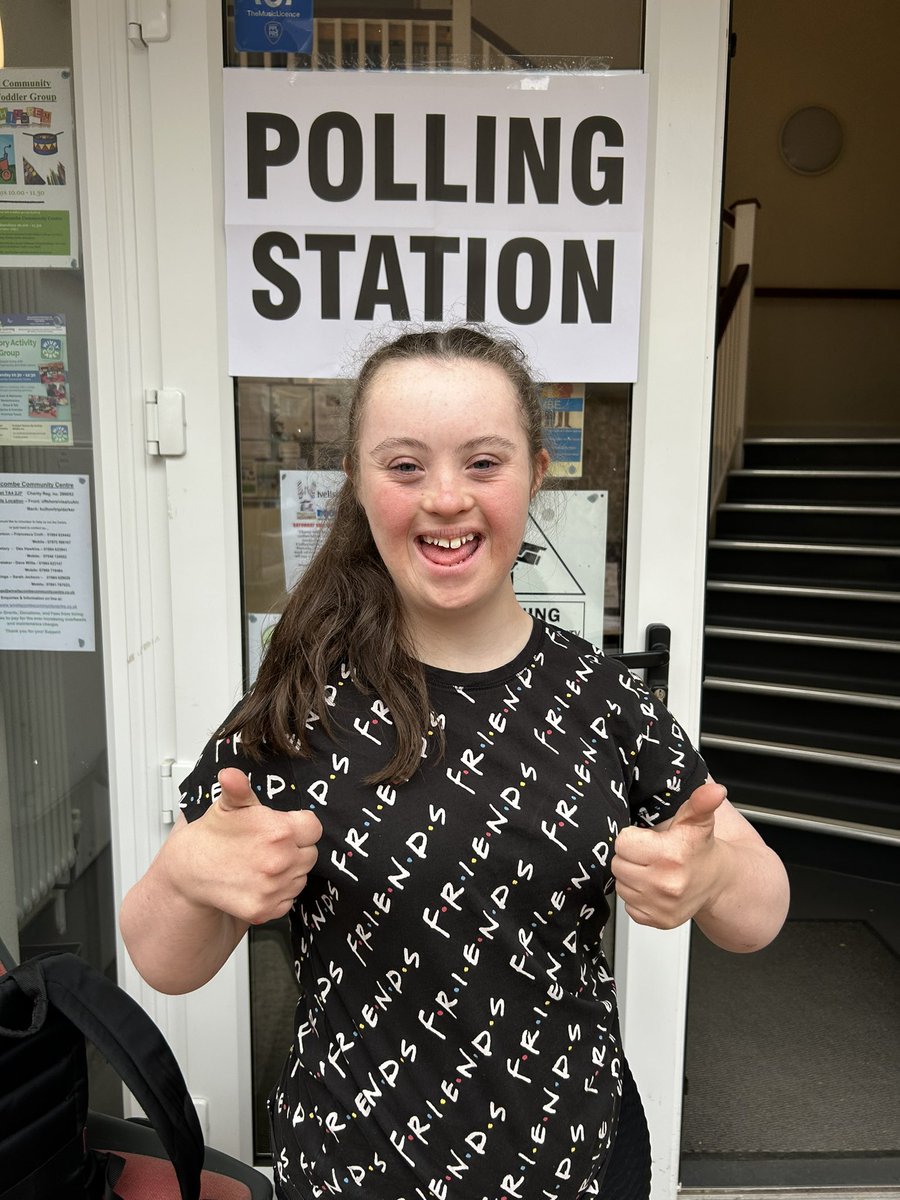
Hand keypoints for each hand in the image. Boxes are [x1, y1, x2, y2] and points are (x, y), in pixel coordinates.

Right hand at [165, 767, 321, 925]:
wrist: (189, 873)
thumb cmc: (212, 836)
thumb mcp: (227, 805)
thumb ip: (239, 788)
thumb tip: (231, 775)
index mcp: (278, 832)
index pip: (314, 828)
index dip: (300, 826)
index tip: (285, 827)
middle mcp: (280, 862)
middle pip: (311, 853)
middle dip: (296, 848)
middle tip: (269, 845)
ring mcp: (273, 889)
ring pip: (301, 877)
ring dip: (289, 871)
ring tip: (262, 863)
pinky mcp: (265, 910)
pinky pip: (288, 899)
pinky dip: (278, 893)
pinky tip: (259, 881)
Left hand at [611, 781, 728, 929]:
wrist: (717, 880)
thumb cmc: (700, 849)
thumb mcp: (698, 820)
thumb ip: (700, 801)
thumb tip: (714, 791)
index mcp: (672, 856)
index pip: (622, 843)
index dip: (632, 838)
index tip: (647, 839)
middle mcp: (667, 884)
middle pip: (618, 864)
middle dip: (630, 857)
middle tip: (650, 854)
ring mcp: (662, 906)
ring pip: (621, 886)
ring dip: (632, 877)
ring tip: (653, 870)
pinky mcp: (659, 921)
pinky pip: (628, 906)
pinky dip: (637, 897)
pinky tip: (654, 887)